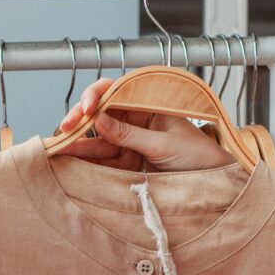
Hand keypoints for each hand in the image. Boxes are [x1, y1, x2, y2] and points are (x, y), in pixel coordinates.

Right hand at [56, 78, 233, 171]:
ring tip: (58, 147)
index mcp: (148, 104)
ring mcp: (130, 142)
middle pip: (100, 114)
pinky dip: (86, 160)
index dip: (96, 97)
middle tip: (64, 129)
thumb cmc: (199, 156)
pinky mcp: (127, 164)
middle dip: (80, 120)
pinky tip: (70, 159)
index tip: (87, 108)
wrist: (215, 183)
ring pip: (98, 138)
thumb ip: (129, 133)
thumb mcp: (163, 143)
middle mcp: (136, 120)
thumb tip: (98, 120)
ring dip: (78, 142)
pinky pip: (102, 160)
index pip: (116, 91)